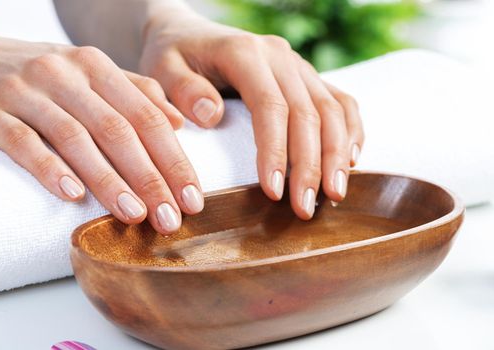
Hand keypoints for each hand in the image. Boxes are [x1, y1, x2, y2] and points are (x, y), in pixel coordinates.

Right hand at [0, 31, 203, 233]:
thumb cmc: (43, 79)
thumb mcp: (91, 76)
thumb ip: (136, 93)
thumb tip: (179, 123)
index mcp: (96, 67)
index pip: (147, 117)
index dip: (174, 159)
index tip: (192, 197)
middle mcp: (64, 74)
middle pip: (118, 130)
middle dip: (150, 178)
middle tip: (169, 218)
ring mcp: (24, 90)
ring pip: (75, 138)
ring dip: (108, 181)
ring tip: (133, 215)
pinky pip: (22, 142)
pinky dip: (49, 169)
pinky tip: (72, 196)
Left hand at [139, 12, 363, 218]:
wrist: (189, 34)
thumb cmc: (173, 56)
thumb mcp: (161, 68)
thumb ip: (181, 89)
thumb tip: (211, 116)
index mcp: (244, 53)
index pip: (270, 107)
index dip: (276, 152)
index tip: (273, 192)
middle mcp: (279, 57)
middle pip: (308, 113)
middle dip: (310, 165)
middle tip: (305, 208)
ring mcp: (297, 66)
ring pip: (332, 109)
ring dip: (337, 155)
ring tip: (334, 195)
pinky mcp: (307, 77)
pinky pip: (340, 101)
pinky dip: (351, 131)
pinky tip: (351, 161)